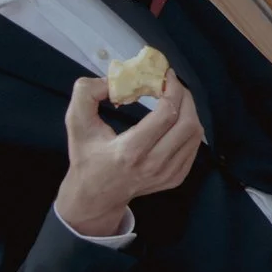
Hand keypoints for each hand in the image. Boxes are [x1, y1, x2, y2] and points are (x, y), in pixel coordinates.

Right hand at [58, 77, 201, 235]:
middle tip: (172, 84)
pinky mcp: (176, 178)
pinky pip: (194, 146)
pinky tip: (176, 118)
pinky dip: (189, 126)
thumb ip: (87, 94)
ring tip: (175, 98)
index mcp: (130, 150)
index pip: (166, 114)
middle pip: (187, 123)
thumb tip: (114, 79)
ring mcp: (168, 174)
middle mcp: (153, 164)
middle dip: (184, 96)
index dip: (172, 89)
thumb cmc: (86, 157)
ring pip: (195, 134)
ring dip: (189, 110)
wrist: (96, 197)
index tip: (166, 75)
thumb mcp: (76, 123)